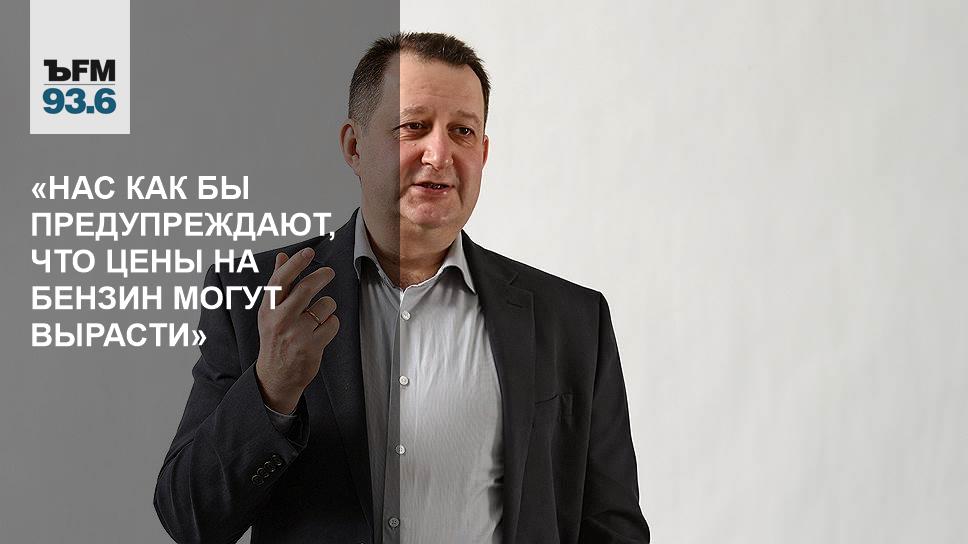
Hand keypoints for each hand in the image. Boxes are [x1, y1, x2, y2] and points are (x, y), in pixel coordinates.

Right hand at [254, 247, 338, 413]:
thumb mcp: (270, 312)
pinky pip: (333, 323)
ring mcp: (297, 333)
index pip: (281, 280)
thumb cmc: (275, 338)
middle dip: (322, 276)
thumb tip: (282, 256)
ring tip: (317, 317)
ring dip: (327, 307)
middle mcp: (280, 320)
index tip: (308, 252)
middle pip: (307, 288)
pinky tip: (321, 332)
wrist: (276, 376)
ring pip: (325, 305)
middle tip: (329, 273)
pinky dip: (331, 324)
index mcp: (268, 309)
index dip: (296, 263)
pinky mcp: (312, 346)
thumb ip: (278, 284)